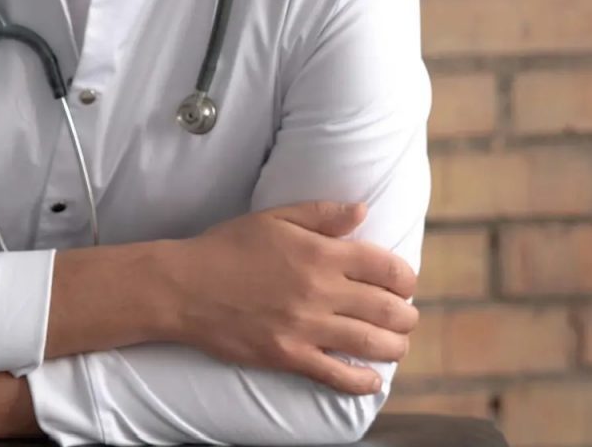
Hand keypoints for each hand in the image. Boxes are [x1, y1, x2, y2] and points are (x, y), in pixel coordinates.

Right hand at [167, 201, 418, 394]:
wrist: (185, 286)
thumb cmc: (227, 246)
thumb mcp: (273, 217)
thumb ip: (321, 214)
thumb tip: (363, 211)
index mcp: (319, 253)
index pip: (386, 267)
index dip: (405, 277)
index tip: (404, 282)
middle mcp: (320, 291)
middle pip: (389, 309)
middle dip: (406, 314)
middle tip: (404, 315)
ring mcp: (306, 328)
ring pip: (373, 344)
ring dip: (395, 346)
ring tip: (396, 344)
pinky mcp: (289, 357)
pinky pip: (338, 376)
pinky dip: (363, 381)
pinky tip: (371, 379)